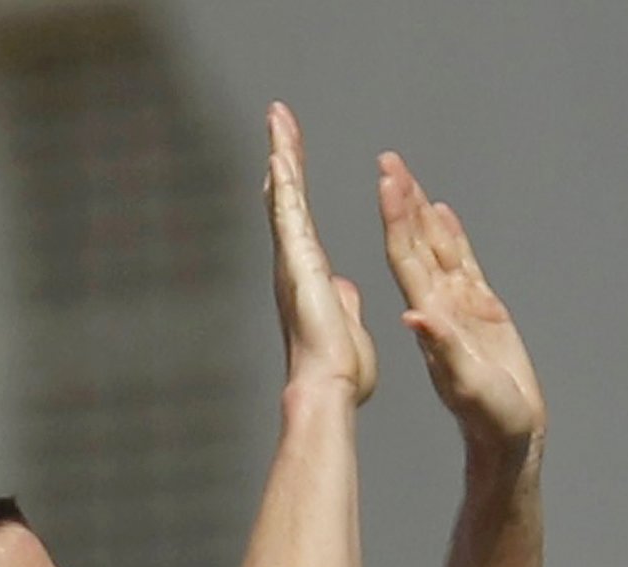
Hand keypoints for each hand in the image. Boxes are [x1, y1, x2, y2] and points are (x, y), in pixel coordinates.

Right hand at [265, 102, 376, 403]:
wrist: (329, 387)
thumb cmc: (341, 371)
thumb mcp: (349, 327)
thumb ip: (344, 303)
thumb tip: (343, 288)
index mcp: (310, 276)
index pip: (300, 221)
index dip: (293, 189)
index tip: (287, 161)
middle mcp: (295, 263)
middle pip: (286, 198)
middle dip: (283, 157)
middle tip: (277, 120)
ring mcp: (294, 261)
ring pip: (285, 197)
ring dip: (282, 155)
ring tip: (278, 118)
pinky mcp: (300, 265)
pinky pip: (291, 216)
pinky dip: (285, 186)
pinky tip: (279, 155)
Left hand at [378, 152, 545, 464]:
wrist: (508, 436)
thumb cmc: (488, 417)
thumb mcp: (465, 384)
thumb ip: (443, 349)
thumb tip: (415, 317)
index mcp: (431, 317)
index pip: (406, 258)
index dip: (395, 219)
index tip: (385, 182)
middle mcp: (439, 306)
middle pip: (416, 244)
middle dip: (402, 202)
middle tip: (388, 160)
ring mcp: (460, 308)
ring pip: (437, 248)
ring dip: (421, 212)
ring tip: (405, 174)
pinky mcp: (483, 313)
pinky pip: (464, 264)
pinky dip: (452, 236)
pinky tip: (442, 212)